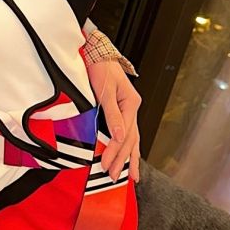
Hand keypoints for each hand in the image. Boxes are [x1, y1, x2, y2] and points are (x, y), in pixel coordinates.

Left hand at [86, 58, 140, 182]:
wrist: (97, 52)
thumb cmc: (100, 67)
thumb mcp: (105, 90)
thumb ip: (112, 114)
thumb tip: (119, 137)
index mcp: (131, 103)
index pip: (124, 134)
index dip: (114, 151)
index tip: (106, 165)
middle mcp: (132, 107)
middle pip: (130, 139)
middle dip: (122, 160)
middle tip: (114, 177)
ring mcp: (128, 109)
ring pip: (132, 138)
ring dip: (129, 157)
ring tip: (131, 176)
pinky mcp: (121, 109)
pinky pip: (127, 132)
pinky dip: (128, 146)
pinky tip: (128, 157)